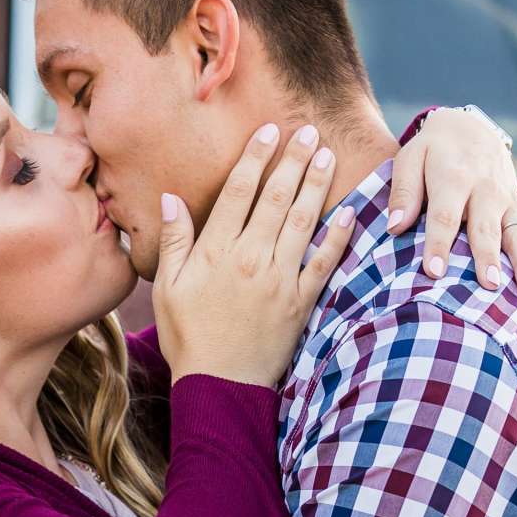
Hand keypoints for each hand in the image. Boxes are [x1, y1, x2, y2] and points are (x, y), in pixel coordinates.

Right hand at [153, 123, 358, 386]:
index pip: (239, 192)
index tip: (269, 131)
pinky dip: (337, 237)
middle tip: (309, 131)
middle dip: (293, 160)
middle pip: (276, 198)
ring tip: (327, 156)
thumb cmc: (189, 336)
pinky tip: (348, 214)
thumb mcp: (168, 288)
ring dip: (316, 186)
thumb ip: (174, 241)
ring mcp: (279, 279)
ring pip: (302, 222)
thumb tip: (170, 198)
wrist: (220, 385)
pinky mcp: (300, 301)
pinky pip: (323, 263)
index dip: (255, 157)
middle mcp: (250, 258)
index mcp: (216, 251)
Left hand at [388, 108, 516, 294]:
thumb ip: (403, 192)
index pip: (445, 215)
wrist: (468, 127)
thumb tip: (395, 227)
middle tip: (489, 285)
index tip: (434, 271)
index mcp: (454, 177)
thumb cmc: (431, 150)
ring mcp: (506, 200)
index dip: (439, 243)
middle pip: (485, 228)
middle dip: (487, 257)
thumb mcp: (410, 158)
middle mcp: (485, 189)